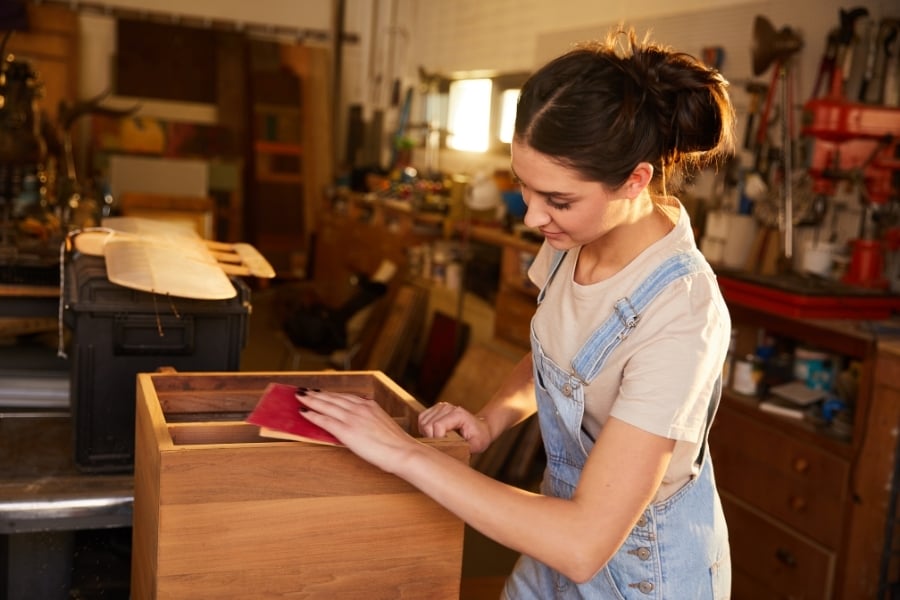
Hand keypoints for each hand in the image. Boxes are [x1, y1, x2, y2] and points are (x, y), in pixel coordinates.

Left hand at [299, 390, 418, 473]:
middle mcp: (359, 408)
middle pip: (333, 398)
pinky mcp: (346, 431)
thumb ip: (371, 416)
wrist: (402, 451)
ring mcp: (352, 418)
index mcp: (369, 405)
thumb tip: (362, 414)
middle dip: (316, 394)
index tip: (320, 391)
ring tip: (299, 396)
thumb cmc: (395, 443)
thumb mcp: (383, 423)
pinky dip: (313, 415)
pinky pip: (325, 420)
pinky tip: (303, 412)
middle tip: (303, 390)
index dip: (330, 394)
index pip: (345, 396)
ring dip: (311, 400)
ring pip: (326, 405)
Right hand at [418, 402, 492, 453]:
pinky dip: (423, 428)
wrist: (481, 428)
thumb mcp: (476, 446)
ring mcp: (440, 406)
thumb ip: (463, 448)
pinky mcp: (435, 409)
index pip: (437, 426)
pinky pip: (421, 418)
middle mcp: (448, 407)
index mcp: (458, 414)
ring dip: (426, 433)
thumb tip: (448, 454)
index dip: (437, 439)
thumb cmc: (479, 437)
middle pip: (427, 424)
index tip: (444, 447)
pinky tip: (432, 435)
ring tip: (437, 440)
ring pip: (422, 421)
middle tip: (441, 445)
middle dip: (431, 438)